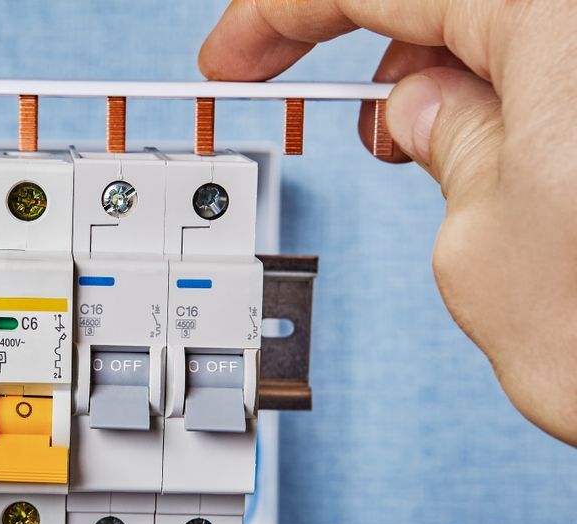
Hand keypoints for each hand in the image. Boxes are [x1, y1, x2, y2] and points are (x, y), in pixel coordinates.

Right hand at [200, 0, 576, 444]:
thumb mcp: (481, 246)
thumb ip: (441, 154)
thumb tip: (430, 113)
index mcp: (558, 17)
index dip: (277, 19)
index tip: (233, 57)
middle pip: (457, 2)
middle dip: (387, 55)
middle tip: (361, 127)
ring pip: (526, 31)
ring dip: (466, 83)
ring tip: (446, 167)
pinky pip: (575, 68)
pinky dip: (534, 102)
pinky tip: (521, 161)